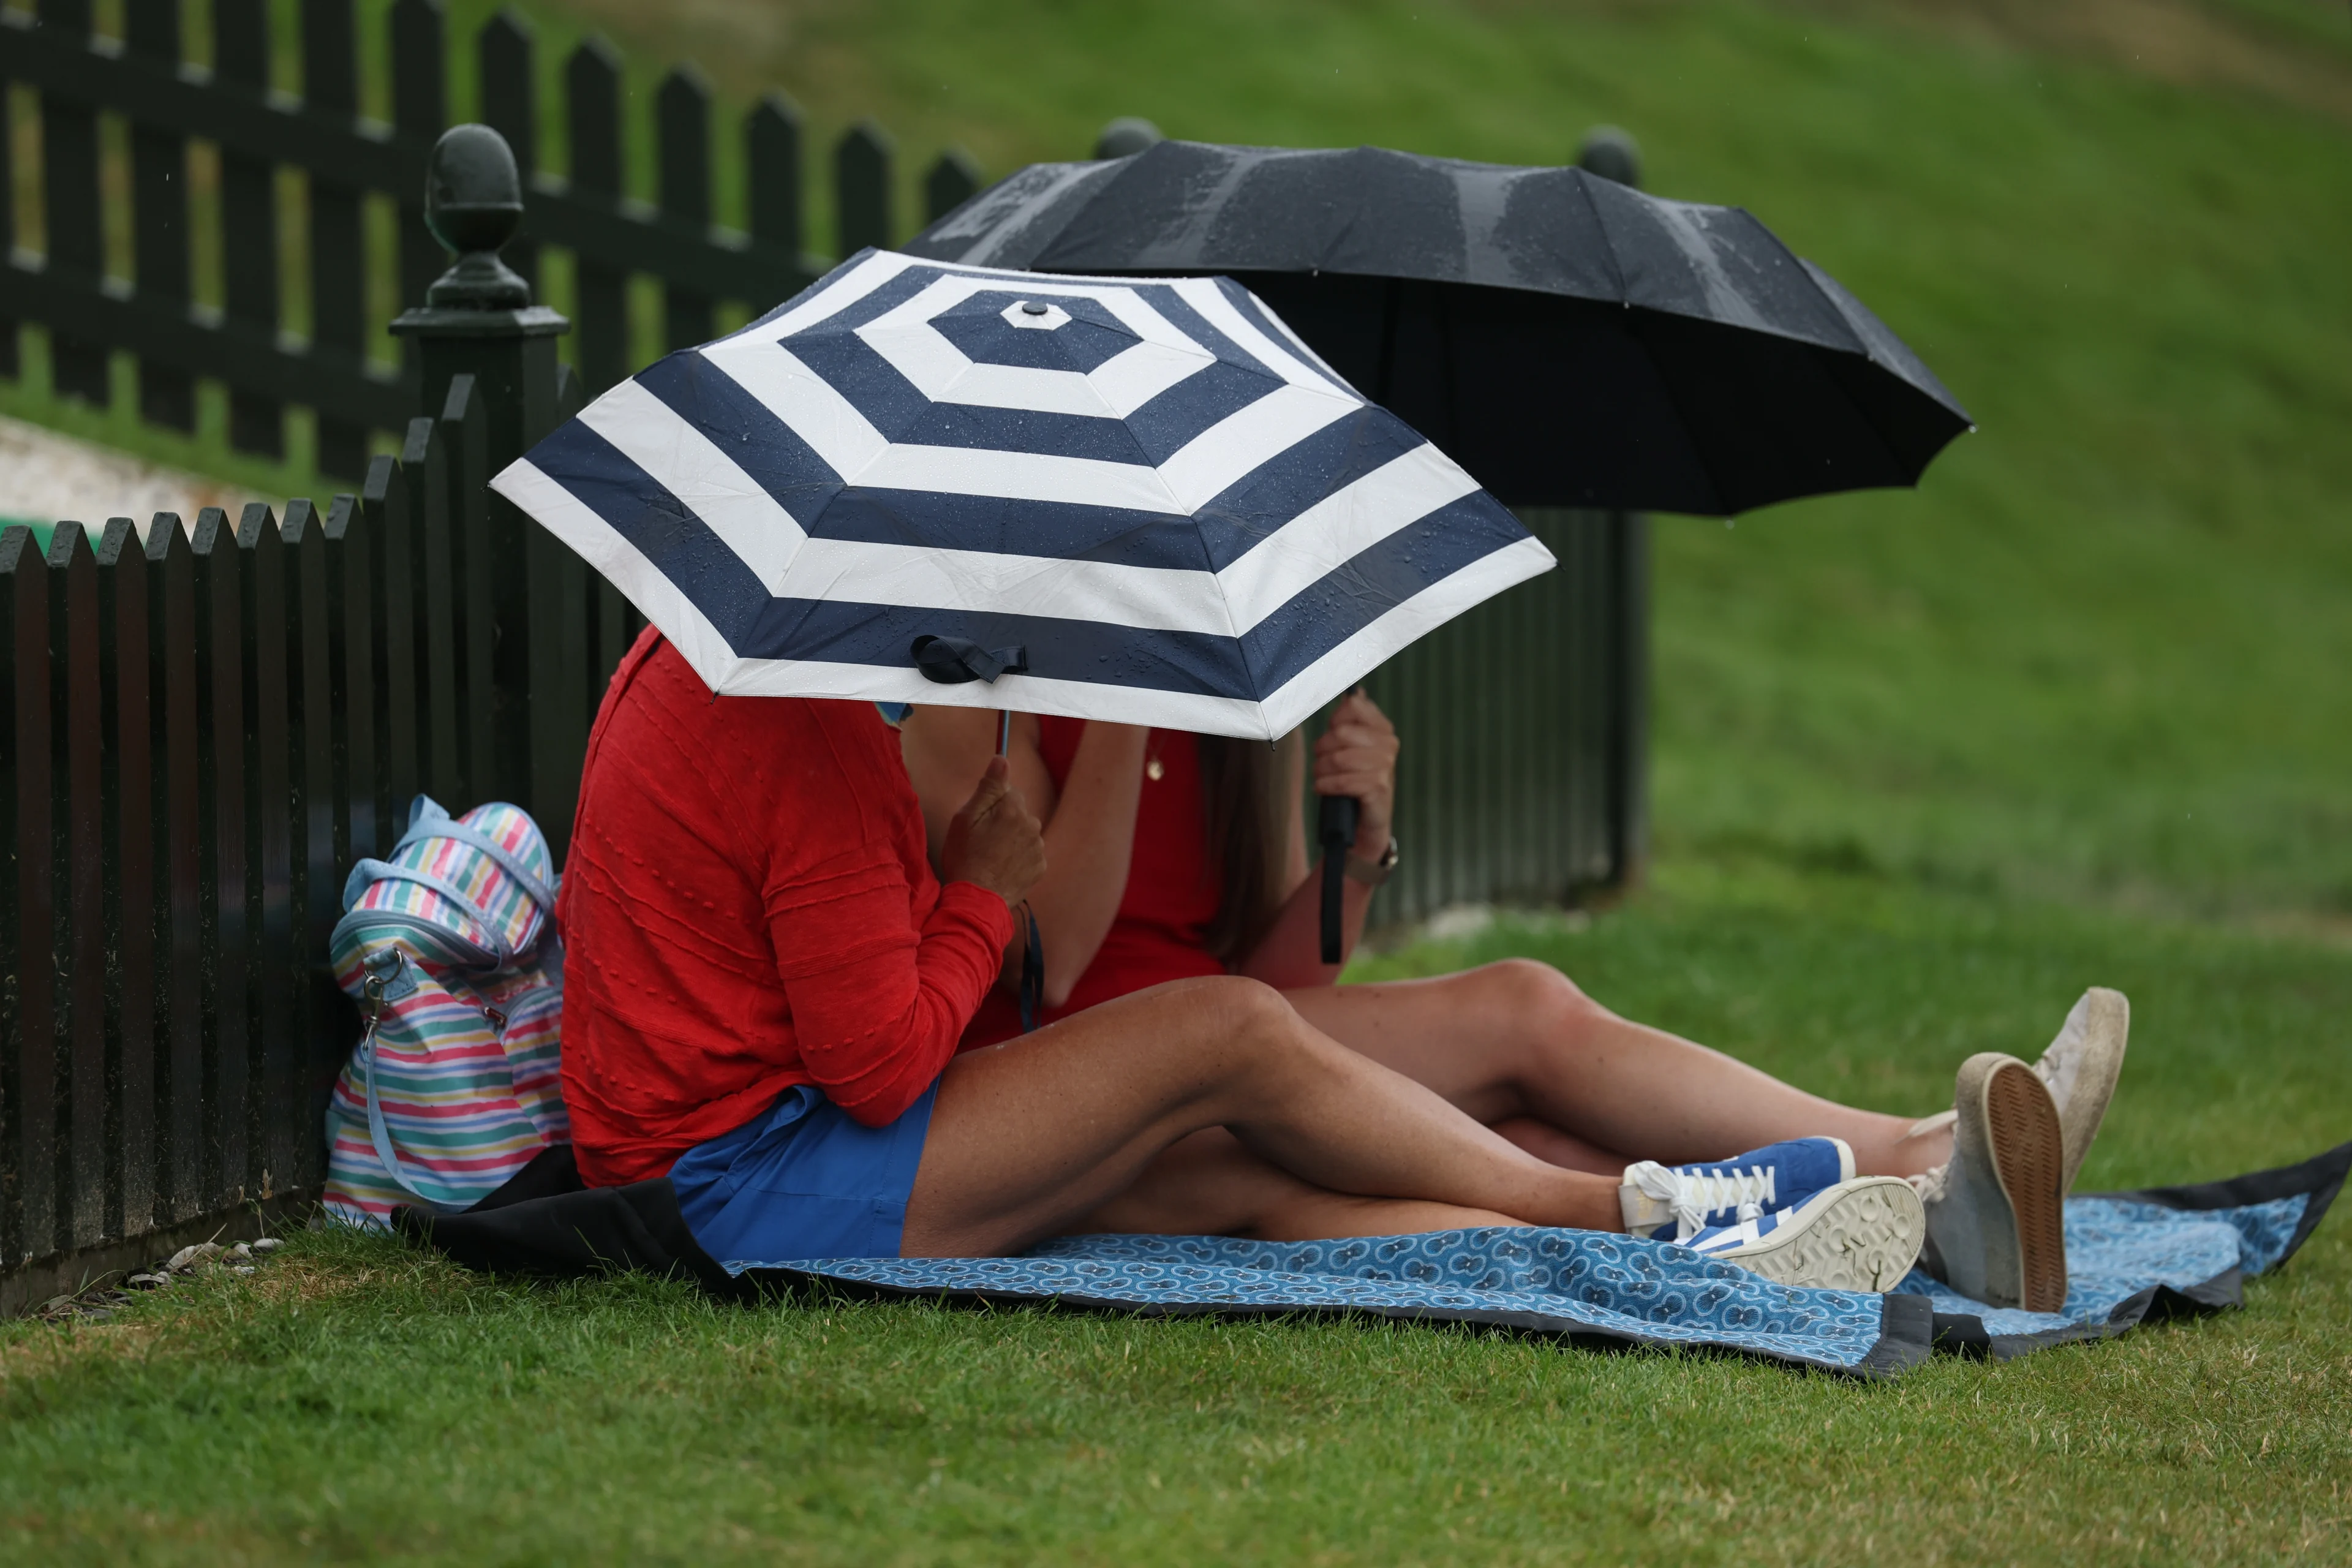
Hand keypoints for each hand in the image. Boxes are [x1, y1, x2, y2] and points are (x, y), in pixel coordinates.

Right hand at [941, 756, 1047, 905]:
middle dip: (1004, 820)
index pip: (1009, 790)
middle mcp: (1032, 825)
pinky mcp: (1041, 867)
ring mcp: (1038, 847)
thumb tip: (1002, 759)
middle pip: (1019, 811)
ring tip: (992, 857)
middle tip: (983, 840)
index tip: (981, 820)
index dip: (992, 804)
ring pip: (1025, 832)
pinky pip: (1030, 852)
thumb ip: (988, 787)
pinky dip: (1019, 857)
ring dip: (1013, 839)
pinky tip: (1003, 867)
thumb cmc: (966, 858)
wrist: (978, 901)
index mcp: (1013, 809)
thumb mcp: (966, 818)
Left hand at [1312, 689, 1397, 857]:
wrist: (1366, 821)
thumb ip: (1350, 720)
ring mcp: (1385, 765)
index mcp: (1382, 728)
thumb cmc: (1354, 781)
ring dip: (1321, 771)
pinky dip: (1326, 786)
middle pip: (1340, 733)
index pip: (1353, 705)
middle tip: (1321, 763)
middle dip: (1322, 750)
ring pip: (1337, 758)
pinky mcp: (1378, 787)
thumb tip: (1354, 691)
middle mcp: (1388, 744)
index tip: (1332, 736)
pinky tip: (1323, 789)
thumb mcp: (1351, 748)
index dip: (1334, 721)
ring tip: (1321, 778)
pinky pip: (1341, 780)